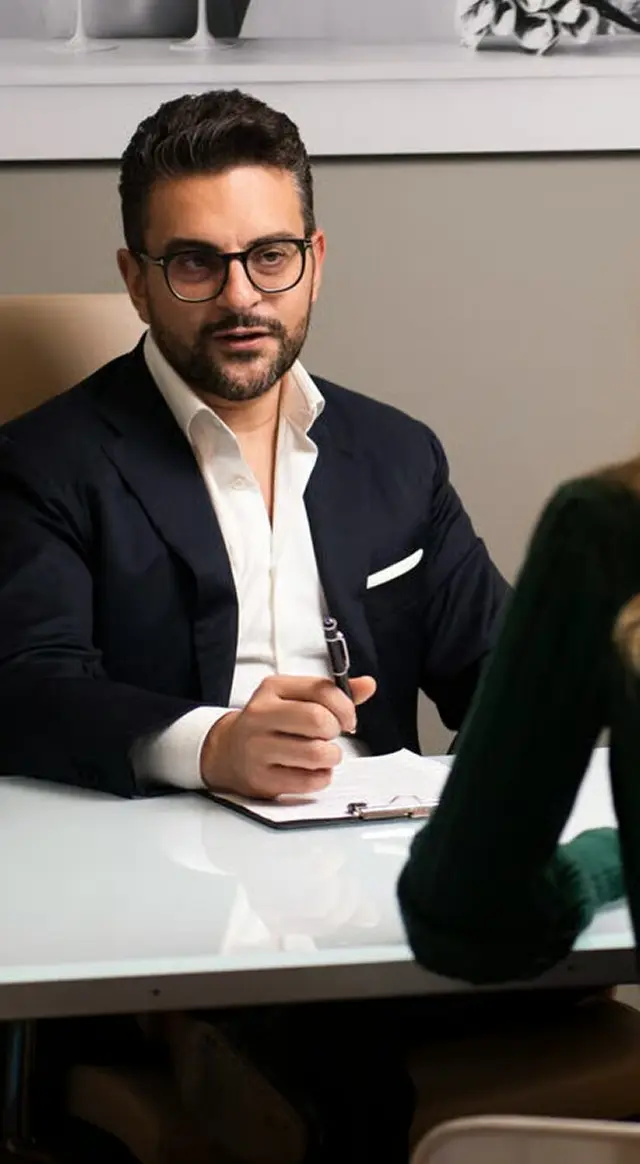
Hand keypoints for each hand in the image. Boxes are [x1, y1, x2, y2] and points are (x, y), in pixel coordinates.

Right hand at [200, 674, 375, 798]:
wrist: (226, 751)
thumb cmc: (270, 723)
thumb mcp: (296, 698)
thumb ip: (333, 693)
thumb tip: (368, 685)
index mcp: (273, 688)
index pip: (321, 689)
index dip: (345, 706)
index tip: (347, 718)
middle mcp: (261, 715)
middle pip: (319, 720)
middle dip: (335, 731)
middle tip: (331, 736)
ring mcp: (258, 748)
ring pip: (316, 753)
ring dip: (331, 756)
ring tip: (323, 754)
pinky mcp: (261, 778)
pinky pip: (309, 781)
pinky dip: (321, 777)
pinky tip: (314, 771)